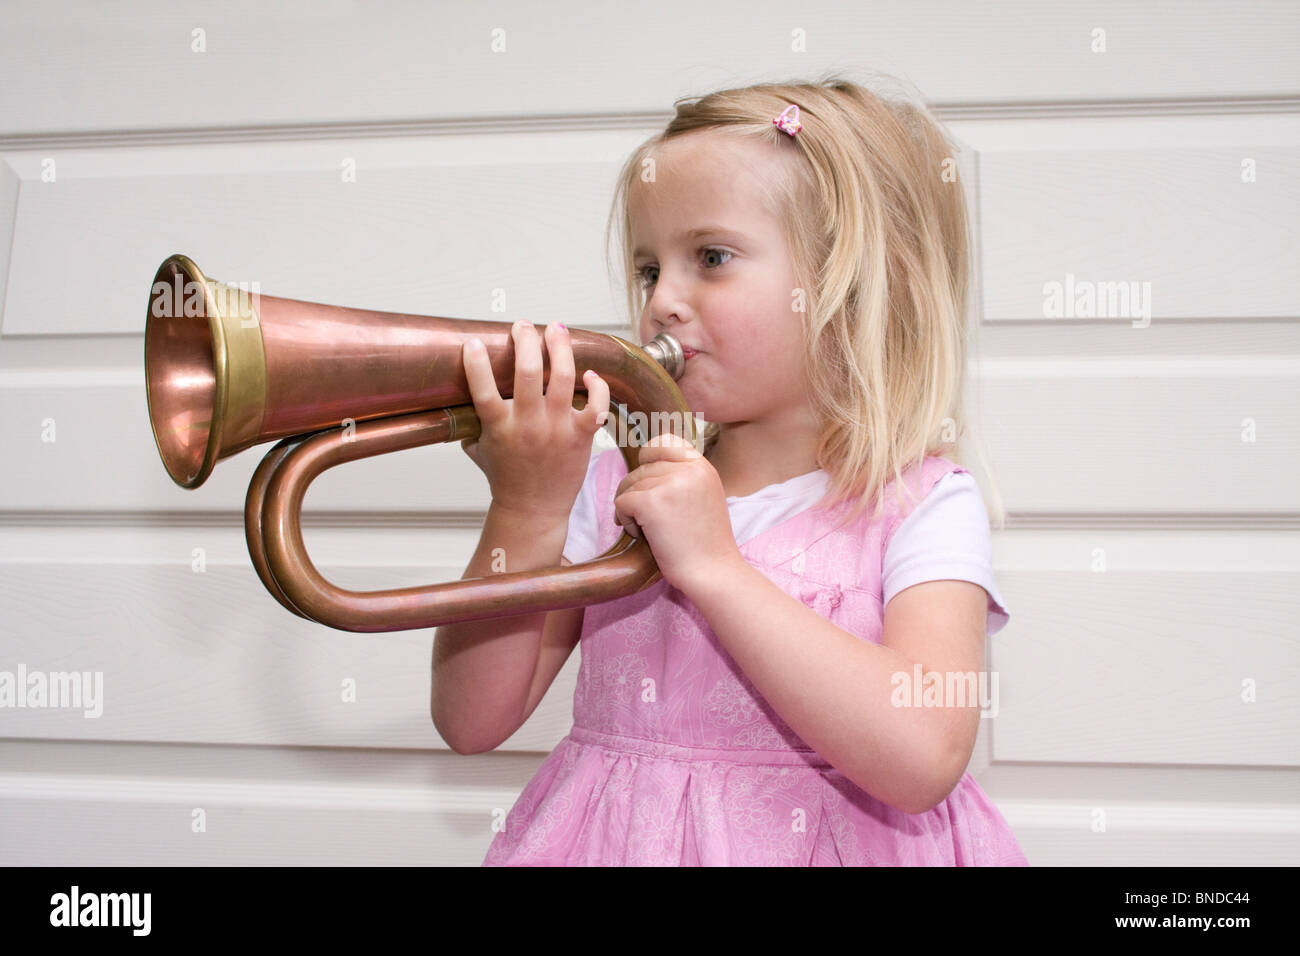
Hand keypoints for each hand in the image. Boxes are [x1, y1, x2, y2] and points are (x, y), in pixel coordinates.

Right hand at [460, 320, 609, 521]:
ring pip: (563, 377)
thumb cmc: (505, 478)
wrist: (533, 509)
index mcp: (499, 427)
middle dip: (525, 340)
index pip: (483, 389)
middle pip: (528, 372)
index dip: (477, 362)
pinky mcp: (581, 436)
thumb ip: (470, 423)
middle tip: (522, 326)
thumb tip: (456, 398)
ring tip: (556, 328)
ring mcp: (557, 429)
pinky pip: (596, 405)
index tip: (475, 343)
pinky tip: (589, 373)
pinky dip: (597, 386)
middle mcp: (528, 425)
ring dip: (560, 347)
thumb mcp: (477, 449)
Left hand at [612, 432, 743, 591]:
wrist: (713, 572)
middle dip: (637, 492)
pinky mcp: (652, 502)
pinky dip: (625, 520)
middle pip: (641, 467)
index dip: (649, 459)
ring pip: (628, 484)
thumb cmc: (704, 544)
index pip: (664, 441)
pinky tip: (644, 536)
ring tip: (650, 530)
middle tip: (647, 518)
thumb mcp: (704, 497)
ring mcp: (670, 483)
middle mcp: (688, 469)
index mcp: (702, 466)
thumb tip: (644, 464)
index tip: (651, 485)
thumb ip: (682, 477)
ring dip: (631, 509)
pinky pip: (621, 501)